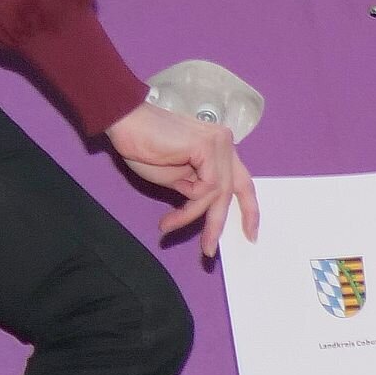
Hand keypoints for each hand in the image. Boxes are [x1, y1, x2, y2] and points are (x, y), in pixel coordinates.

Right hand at [105, 100, 258, 259]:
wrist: (125, 124)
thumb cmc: (145, 148)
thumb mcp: (177, 179)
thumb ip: (195, 190)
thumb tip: (204, 207)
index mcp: (220, 150)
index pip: (242, 182)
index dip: (249, 210)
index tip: (250, 234)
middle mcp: (225, 144)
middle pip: (236, 190)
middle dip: (222, 223)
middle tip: (209, 250)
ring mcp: (220, 143)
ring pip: (217, 193)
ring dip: (191, 216)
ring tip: (167, 226)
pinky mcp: (208, 146)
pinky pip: (207, 188)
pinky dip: (188, 203)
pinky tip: (170, 207)